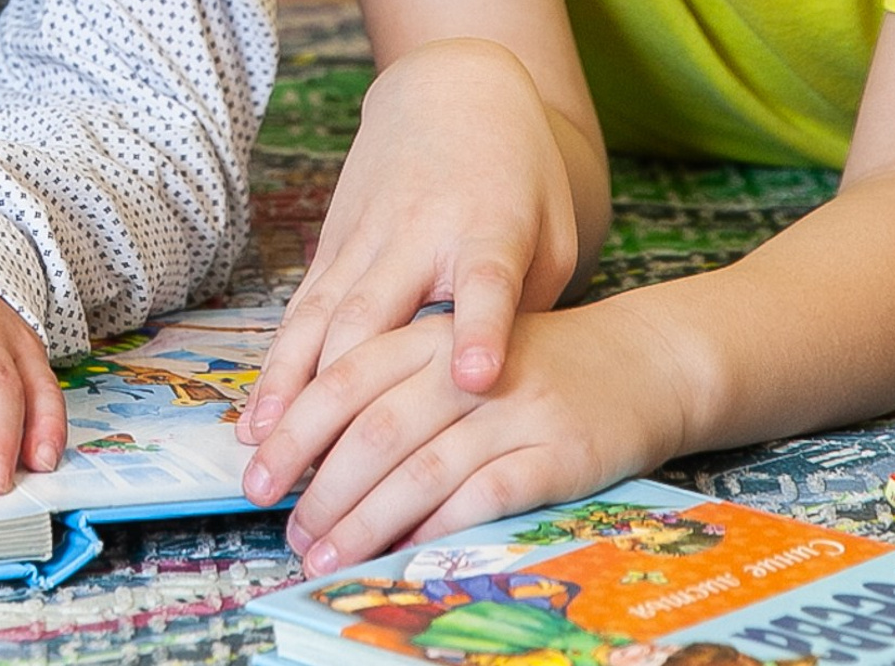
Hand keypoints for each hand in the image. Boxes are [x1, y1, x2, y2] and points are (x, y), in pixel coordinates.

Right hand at [241, 38, 580, 458]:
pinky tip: (258, 413)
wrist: (452, 88)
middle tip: (320, 480)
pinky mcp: (335, 239)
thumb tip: (492, 393)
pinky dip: (279, 362)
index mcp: (490, 228)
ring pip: (322, 318)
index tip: (475, 378)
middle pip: (376, 317)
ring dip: (290, 389)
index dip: (481, 329)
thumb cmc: (519, 175)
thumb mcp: (551, 230)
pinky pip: (302, 307)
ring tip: (264, 453)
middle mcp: (419, 232)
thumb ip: (527, 307)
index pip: (486, 281)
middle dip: (345, 399)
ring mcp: (366, 234)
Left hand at [245, 293, 697, 568]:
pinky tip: (408, 553)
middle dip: (320, 486)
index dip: (293, 430)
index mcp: (427, 338)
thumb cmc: (528, 365)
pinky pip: (488, 493)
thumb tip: (312, 455)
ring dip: (365, 519)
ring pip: (420, 467)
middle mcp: (461, 368)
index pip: (342, 380)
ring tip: (327, 556)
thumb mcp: (453, 356)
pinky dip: (442, 525)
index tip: (255, 474)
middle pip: (372, 428)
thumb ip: (393, 390)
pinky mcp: (557, 452)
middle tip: (288, 532)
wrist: (640, 359)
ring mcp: (510, 410)